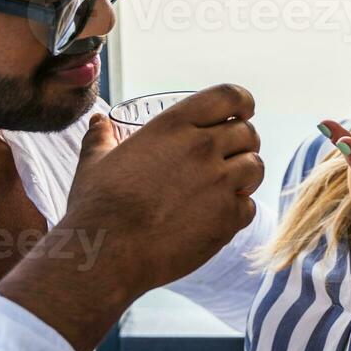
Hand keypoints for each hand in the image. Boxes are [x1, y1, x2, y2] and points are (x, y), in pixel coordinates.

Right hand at [69, 84, 263, 290]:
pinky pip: (249, 206)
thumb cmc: (97, 207)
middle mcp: (202, 148)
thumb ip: (100, 138)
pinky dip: (238, 211)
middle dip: (244, 142)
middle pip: (247, 132)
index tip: (244, 111)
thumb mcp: (94, 163)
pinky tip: (218, 216)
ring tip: (230, 185)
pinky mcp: (227, 217)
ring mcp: (219, 182)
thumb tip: (98, 121)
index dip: (243, 102)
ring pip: (256, 166)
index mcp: (173, 125)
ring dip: (246, 174)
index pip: (229, 96)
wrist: (108, 254)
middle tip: (232, 155)